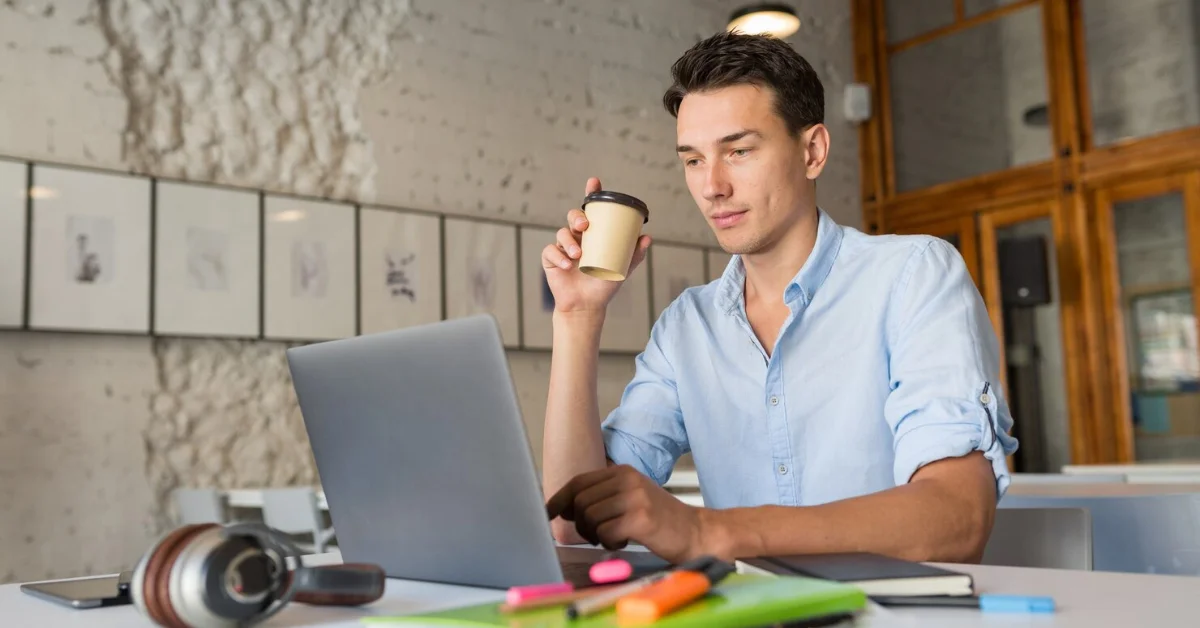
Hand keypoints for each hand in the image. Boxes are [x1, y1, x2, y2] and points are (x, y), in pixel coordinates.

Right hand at [541, 177, 650, 314]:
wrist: (587, 306)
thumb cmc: (603, 285)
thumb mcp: (622, 269)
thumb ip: (634, 254)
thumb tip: (647, 237)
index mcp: (593, 234)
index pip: (591, 210)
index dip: (592, 194)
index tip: (594, 183)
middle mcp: (577, 237)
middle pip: (574, 217)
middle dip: (577, 217)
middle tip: (585, 226)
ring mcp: (562, 247)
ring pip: (561, 233)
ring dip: (569, 241)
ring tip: (577, 254)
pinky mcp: (550, 259)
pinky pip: (550, 251)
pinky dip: (558, 256)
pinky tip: (566, 265)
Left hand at [545, 465, 714, 563]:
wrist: (697, 532)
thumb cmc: (659, 520)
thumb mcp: (630, 498)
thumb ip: (601, 498)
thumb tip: (564, 508)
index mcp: (622, 472)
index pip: (578, 482)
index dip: (558, 499)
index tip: (546, 513)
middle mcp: (628, 480)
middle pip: (580, 502)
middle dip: (580, 524)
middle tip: (595, 534)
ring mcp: (635, 498)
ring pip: (590, 518)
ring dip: (595, 535)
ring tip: (613, 537)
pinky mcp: (641, 518)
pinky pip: (605, 532)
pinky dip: (609, 542)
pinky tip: (623, 541)